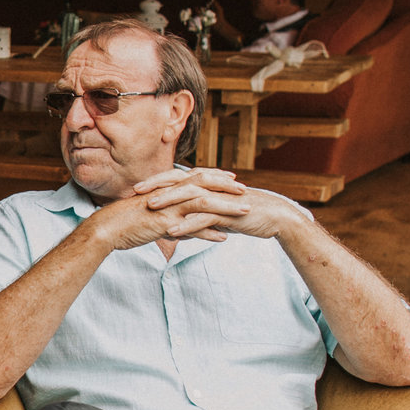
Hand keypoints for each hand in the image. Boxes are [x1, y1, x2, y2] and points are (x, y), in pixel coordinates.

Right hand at [87, 191, 231, 250]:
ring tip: (245, 212)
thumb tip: (187, 233)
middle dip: (227, 187)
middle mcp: (170, 194)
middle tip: (245, 190)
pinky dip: (209, 231)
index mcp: (167, 189)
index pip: (196, 178)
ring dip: (226, 207)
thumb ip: (173, 224)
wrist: (107, 228)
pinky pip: (192, 226)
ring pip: (204, 203)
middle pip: (205, 185)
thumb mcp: (153, 220)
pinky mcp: (166, 222)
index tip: (231, 180)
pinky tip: (224, 238)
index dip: (215, 177)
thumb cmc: (125, 224)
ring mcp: (169, 207)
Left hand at [130, 167, 305, 239]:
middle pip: (180, 182)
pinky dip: (187, 224)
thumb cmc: (245, 214)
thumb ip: (200, 210)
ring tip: (149, 208)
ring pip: (190, 197)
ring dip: (169, 202)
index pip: (177, 178)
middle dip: (157, 185)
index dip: (157, 181)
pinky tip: (172, 231)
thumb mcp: (218, 210)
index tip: (136, 187)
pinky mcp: (228, 213)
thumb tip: (181, 217)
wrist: (275, 218)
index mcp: (208, 184)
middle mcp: (212, 187)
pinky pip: (204, 218)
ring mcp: (220, 199)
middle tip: (134, 191)